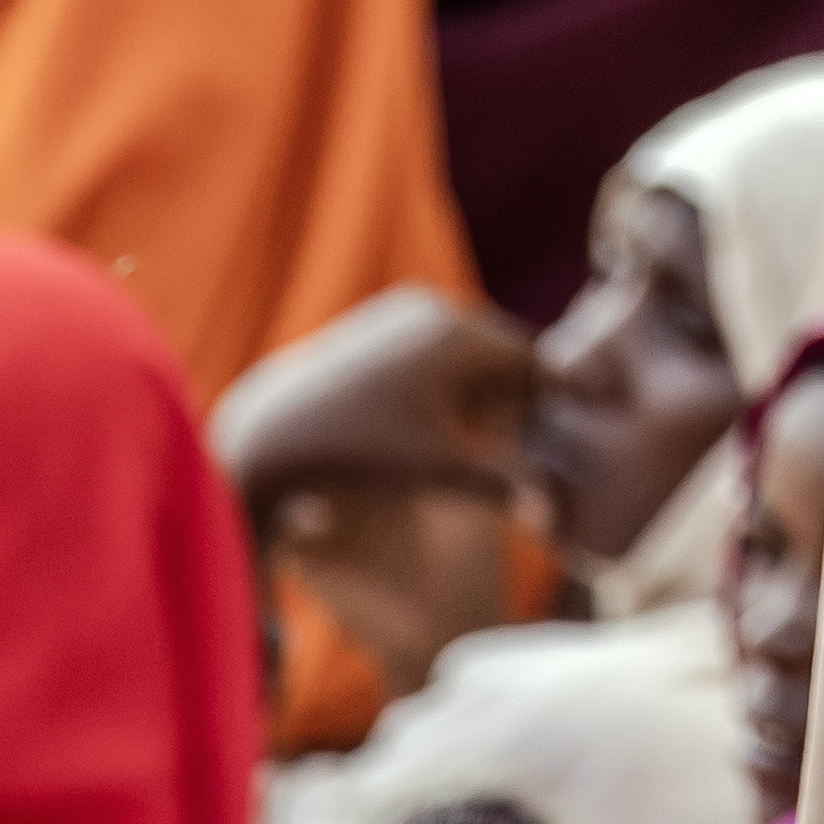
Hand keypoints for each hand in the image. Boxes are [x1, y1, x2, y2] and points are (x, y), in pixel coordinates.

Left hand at [216, 290, 546, 693]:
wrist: (275, 431)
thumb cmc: (360, 454)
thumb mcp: (437, 468)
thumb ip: (499, 483)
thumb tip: (548, 515)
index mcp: (457, 335)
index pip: (531, 360)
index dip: (546, 401)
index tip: (548, 440)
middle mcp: (434, 308)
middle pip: (501, 349)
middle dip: (514, 391)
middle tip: (521, 438)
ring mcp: (405, 308)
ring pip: (467, 347)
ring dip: (481, 383)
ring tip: (482, 432)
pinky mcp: (381, 319)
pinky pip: (435, 344)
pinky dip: (448, 376)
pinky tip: (442, 417)